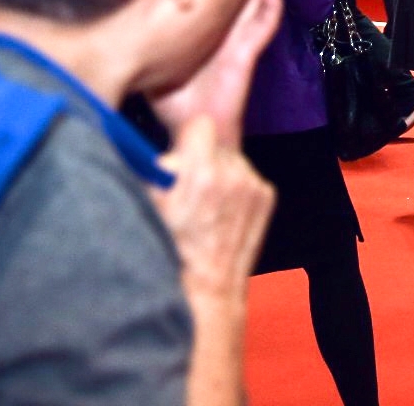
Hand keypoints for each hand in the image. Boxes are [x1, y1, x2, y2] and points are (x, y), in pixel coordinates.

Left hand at [149, 0, 282, 148]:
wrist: (197, 135)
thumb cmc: (176, 108)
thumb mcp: (151, 73)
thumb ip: (140, 54)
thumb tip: (108, 37)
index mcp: (202, 38)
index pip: (210, 2)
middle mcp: (222, 37)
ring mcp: (236, 44)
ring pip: (253, 6)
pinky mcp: (246, 55)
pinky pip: (263, 28)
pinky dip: (271, 9)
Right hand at [153, 116, 274, 305]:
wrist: (206, 288)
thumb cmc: (168, 251)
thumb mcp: (146, 207)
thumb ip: (152, 169)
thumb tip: (153, 146)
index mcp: (200, 171)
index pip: (200, 125)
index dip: (186, 140)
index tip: (178, 157)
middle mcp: (232, 173)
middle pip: (215, 143)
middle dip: (200, 159)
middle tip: (187, 188)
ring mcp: (253, 184)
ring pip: (232, 160)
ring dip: (219, 173)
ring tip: (205, 206)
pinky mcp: (266, 195)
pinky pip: (247, 176)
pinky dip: (236, 188)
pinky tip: (221, 214)